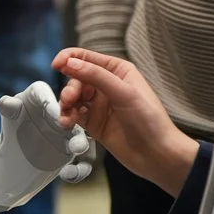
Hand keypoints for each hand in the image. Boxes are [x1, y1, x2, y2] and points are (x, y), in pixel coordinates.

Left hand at [0, 80, 93, 182]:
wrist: (14, 149)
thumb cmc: (13, 122)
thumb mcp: (9, 114)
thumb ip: (7, 107)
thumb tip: (7, 103)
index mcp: (43, 96)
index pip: (46, 95)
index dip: (51, 104)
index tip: (54, 114)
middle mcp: (61, 112)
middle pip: (70, 114)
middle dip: (72, 121)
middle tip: (68, 127)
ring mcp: (69, 132)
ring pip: (80, 138)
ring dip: (80, 143)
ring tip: (77, 148)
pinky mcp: (71, 152)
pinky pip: (82, 164)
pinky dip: (78, 170)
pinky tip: (66, 174)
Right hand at [53, 48, 197, 195]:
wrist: (156, 155)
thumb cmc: (150, 121)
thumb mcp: (124, 93)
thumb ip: (96, 76)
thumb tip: (71, 63)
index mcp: (118, 71)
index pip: (88, 58)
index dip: (70, 58)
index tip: (56, 65)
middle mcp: (107, 85)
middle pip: (77, 79)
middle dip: (70, 88)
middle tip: (68, 100)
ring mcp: (100, 105)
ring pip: (73, 97)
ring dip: (66, 104)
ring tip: (67, 116)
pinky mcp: (94, 123)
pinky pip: (74, 114)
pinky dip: (68, 116)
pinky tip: (68, 123)